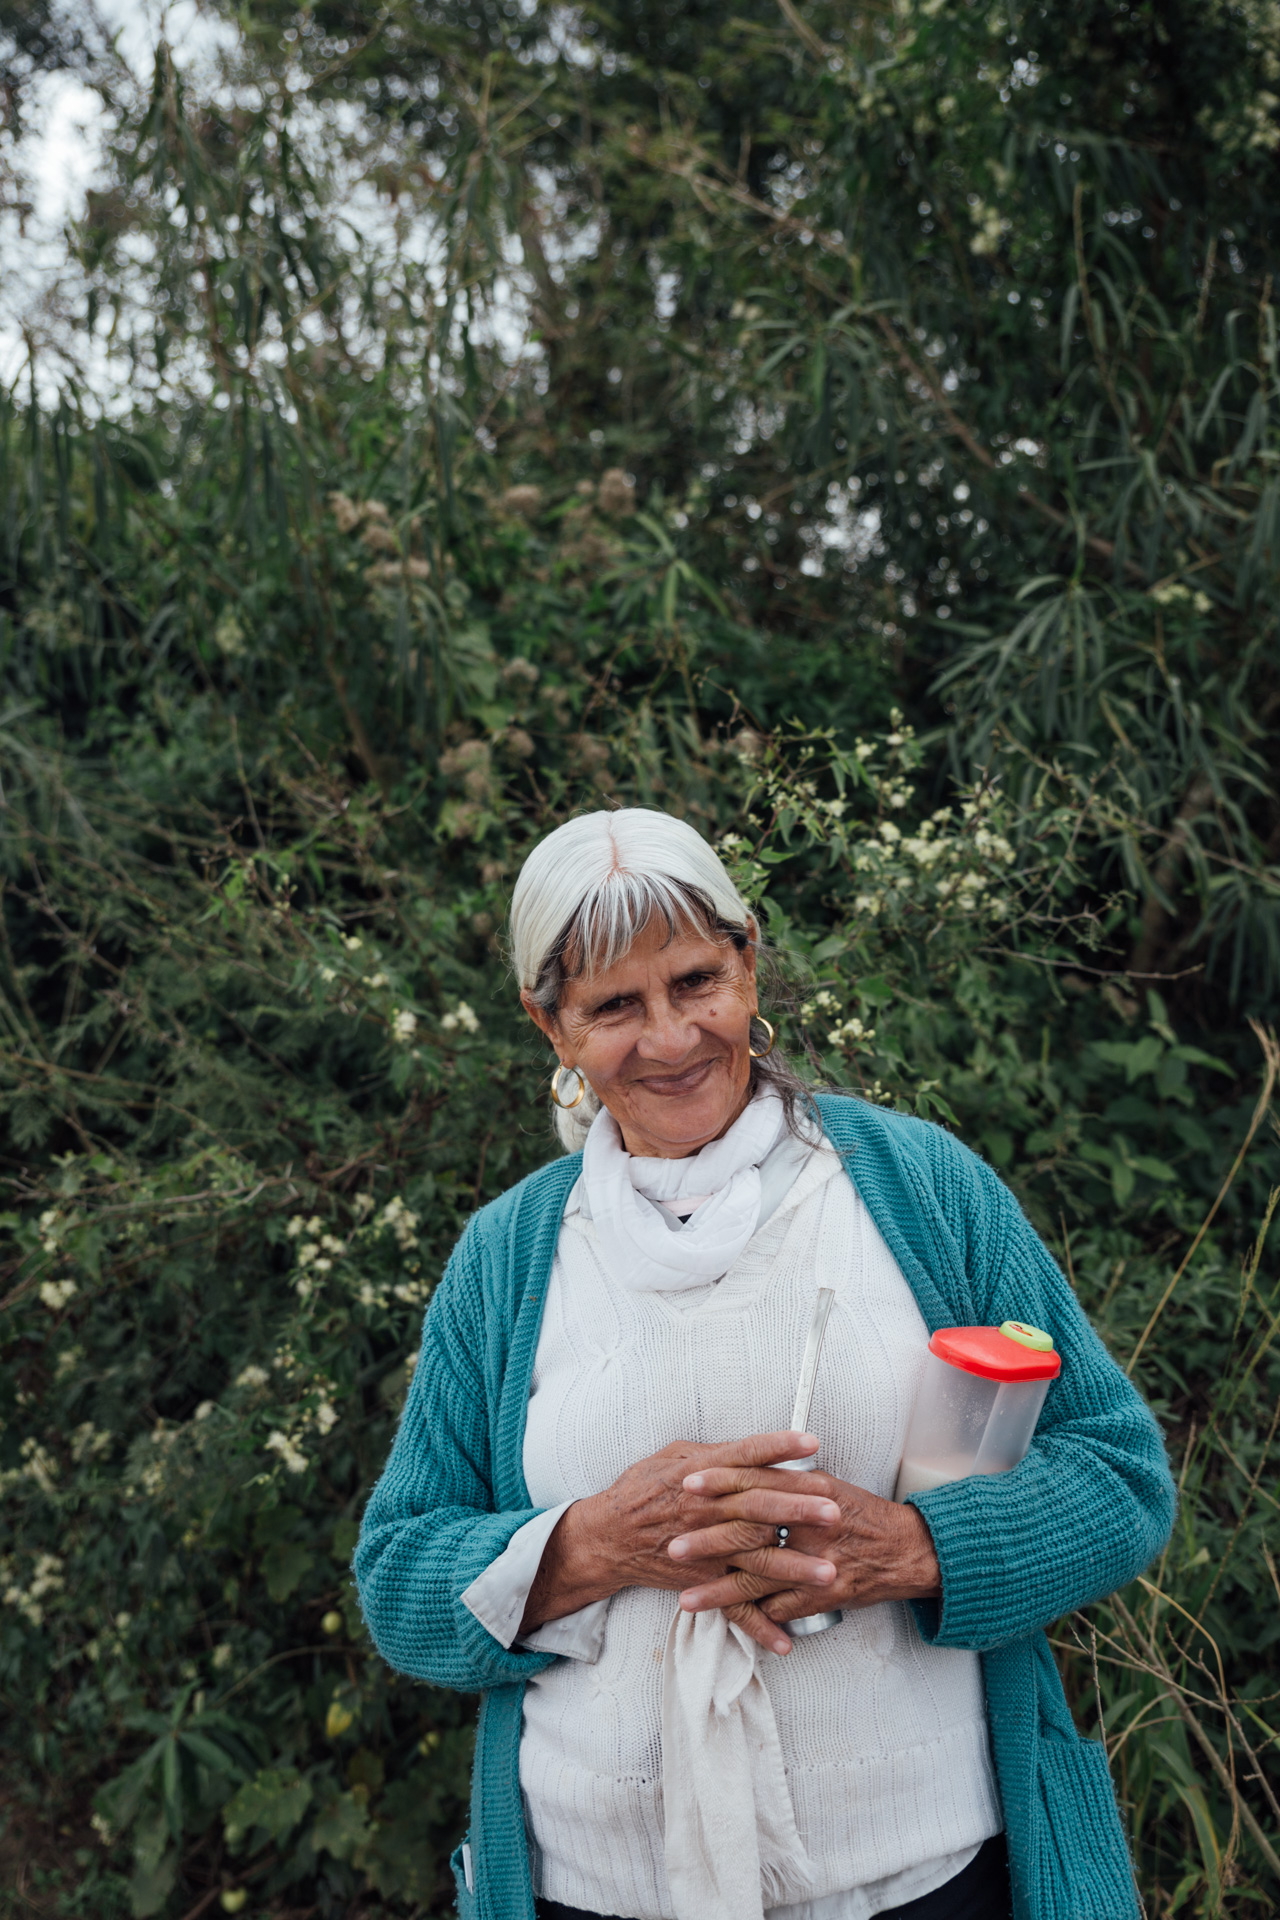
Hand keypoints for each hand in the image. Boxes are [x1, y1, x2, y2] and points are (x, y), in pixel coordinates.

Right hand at [519, 1431, 840, 1640]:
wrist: (608, 1536)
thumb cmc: (643, 1489)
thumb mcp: (675, 1456)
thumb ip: (715, 1453)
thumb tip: (751, 1447)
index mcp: (702, 1473)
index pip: (746, 1455)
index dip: (778, 1447)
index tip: (812, 1442)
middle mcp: (707, 1510)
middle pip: (759, 1507)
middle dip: (798, 1509)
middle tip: (834, 1512)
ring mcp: (706, 1549)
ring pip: (755, 1560)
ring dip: (793, 1568)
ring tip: (828, 1573)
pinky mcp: (702, 1580)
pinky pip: (732, 1607)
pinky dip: (758, 1626)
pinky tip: (786, 1640)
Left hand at [671, 1463, 941, 1655]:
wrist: (907, 1550)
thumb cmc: (863, 1514)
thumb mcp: (827, 1484)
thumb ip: (788, 1478)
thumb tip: (747, 1467)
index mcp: (811, 1489)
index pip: (758, 1480)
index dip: (721, 1481)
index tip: (688, 1483)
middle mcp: (813, 1524)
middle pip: (752, 1531)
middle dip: (708, 1539)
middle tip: (672, 1543)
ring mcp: (818, 1563)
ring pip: (760, 1578)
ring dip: (720, 1591)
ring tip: (686, 1598)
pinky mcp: (824, 1597)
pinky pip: (782, 1608)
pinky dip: (755, 1617)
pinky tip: (727, 1622)